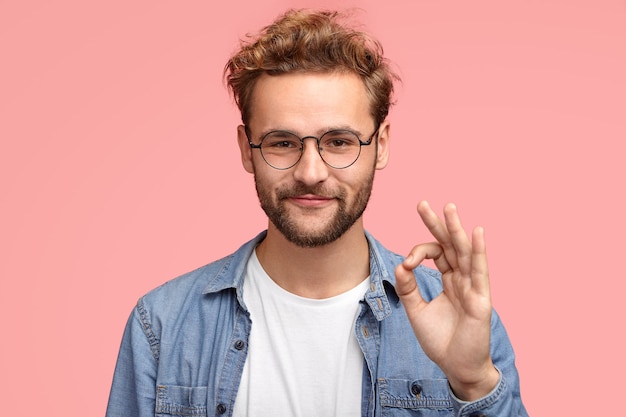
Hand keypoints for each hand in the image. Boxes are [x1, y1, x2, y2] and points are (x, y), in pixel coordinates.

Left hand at [394, 201, 499, 400]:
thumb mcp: (416, 310)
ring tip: (449, 207)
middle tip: (423, 204)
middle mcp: (462, 279)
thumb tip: (400, 265)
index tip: (407, 263)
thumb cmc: (440, 340)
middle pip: (450, 245)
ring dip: (456, 229)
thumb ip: (408, 288)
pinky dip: (478, 251)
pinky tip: (476, 232)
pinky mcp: (480, 299)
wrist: (456, 367)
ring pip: (464, 252)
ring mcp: (472, 287)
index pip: (436, 253)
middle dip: (437, 224)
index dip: (419, 252)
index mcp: (449, 280)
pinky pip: (480, 271)